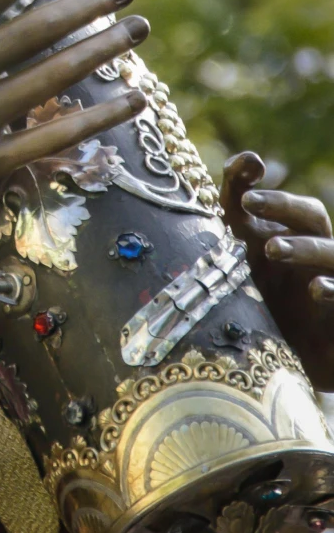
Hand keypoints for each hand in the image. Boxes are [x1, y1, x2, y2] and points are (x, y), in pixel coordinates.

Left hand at [222, 152, 333, 389]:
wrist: (291, 365)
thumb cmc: (266, 308)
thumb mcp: (242, 268)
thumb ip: (230, 225)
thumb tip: (212, 186)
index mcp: (290, 239)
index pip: (286, 204)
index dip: (266, 182)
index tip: (248, 167)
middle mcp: (316, 255)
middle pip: (312, 215)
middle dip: (282, 204)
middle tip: (250, 201)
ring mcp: (331, 281)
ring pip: (332, 252)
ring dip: (302, 246)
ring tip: (271, 248)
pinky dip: (333, 289)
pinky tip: (316, 288)